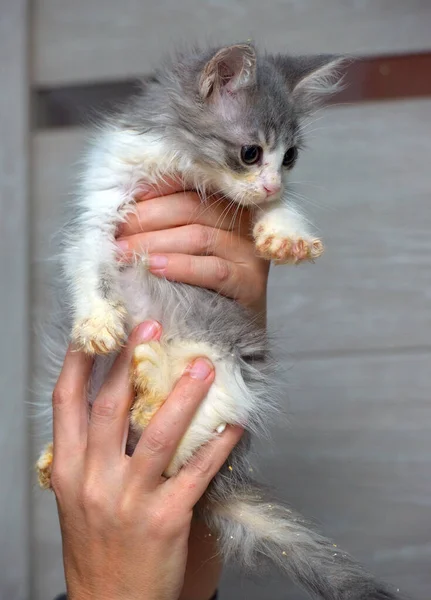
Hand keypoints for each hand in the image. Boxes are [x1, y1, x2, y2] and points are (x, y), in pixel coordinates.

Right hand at [51, 321, 242, 599]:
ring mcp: (129, 500)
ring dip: (184, 396)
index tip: (98, 328)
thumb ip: (89, 452)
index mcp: (67, 468)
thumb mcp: (76, 496)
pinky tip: (232, 425)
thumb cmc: (96, 546)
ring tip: (204, 367)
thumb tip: (115, 402)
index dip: (81, 361)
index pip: (66, 402)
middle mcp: (92, 479)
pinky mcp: (166, 519)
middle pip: (111, 406)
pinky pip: (196, 473)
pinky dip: (217, 446)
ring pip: (158, 434)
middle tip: (152, 324)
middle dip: (131, 360)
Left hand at [116, 181, 268, 314]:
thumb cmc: (199, 285)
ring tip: (123, 253)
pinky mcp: (251, 282)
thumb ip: (166, 222)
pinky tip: (154, 268)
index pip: (190, 185)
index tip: (123, 200)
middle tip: (114, 232)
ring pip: (198, 236)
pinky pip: (213, 269)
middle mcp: (243, 222)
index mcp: (227, 204)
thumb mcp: (184, 247)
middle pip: (191, 207)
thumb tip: (123, 208)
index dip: (155, 188)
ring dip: (154, 242)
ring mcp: (249, 252)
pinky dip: (180, 266)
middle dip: (146, 218)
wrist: (229, 329)